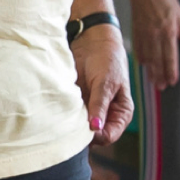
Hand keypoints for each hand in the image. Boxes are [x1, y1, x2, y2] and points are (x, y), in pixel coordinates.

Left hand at [71, 23, 131, 141]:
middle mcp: (105, 117)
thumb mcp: (106, 82)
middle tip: (70, 122)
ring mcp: (89, 112)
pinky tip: (59, 109)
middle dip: (81, 132)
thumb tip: (95, 128)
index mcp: (121, 115)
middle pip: (92, 137)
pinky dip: (63, 117)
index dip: (95, 135)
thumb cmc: (107, 60)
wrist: (93, 42)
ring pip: (78, 129)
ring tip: (64, 114)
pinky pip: (68, 119)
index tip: (83, 127)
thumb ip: (100, 105)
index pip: (108, 136)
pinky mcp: (76, 106)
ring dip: (70, 125)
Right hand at [127, 0, 179, 88]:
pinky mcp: (135, 31)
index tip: (173, 81)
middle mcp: (155, 35)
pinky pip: (138, 49)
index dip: (172, 71)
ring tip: (154, 81)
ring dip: (151, 71)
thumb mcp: (179, 13)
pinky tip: (144, 65)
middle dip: (160, 75)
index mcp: (168, 31)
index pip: (170, 56)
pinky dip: (141, 59)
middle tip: (162, 88)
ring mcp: (144, 34)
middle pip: (158, 61)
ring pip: (147, 58)